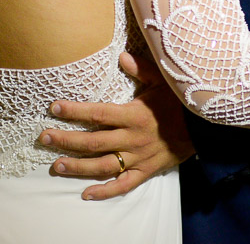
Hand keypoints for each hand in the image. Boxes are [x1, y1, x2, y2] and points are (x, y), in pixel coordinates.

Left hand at [41, 52, 194, 199]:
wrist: (205, 127)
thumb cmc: (180, 102)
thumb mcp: (164, 81)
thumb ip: (141, 69)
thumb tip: (121, 55)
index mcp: (134, 115)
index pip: (98, 114)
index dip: (74, 111)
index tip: (54, 107)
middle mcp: (132, 138)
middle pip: (93, 141)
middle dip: (66, 140)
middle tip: (44, 138)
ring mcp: (138, 157)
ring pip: (103, 165)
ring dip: (78, 167)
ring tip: (56, 165)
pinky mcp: (146, 171)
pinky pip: (123, 185)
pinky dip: (105, 191)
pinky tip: (86, 194)